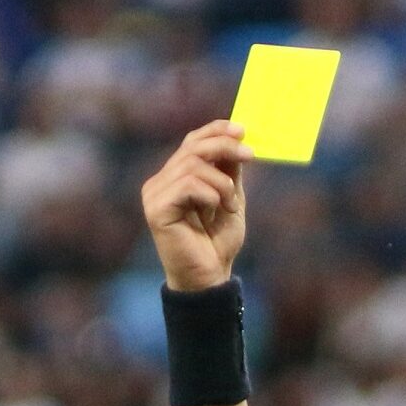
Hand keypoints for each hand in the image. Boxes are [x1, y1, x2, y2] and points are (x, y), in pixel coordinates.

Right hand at [142, 120, 253, 290]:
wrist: (210, 276)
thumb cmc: (218, 241)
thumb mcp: (230, 197)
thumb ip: (229, 170)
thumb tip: (238, 137)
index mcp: (176, 177)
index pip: (192, 141)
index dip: (215, 130)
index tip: (241, 129)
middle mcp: (161, 182)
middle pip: (192, 147)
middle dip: (225, 146)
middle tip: (250, 155)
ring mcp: (155, 195)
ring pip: (193, 165)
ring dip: (221, 182)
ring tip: (230, 204)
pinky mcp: (156, 210)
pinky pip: (187, 185)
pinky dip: (210, 193)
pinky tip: (216, 209)